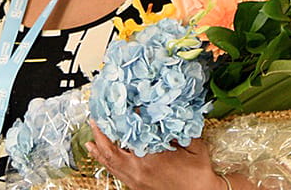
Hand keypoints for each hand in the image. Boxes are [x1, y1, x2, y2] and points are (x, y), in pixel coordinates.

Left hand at [87, 122, 227, 189]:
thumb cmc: (199, 173)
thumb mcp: (193, 145)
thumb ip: (179, 128)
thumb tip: (166, 111)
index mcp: (150, 159)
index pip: (129, 136)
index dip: (119, 122)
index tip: (116, 109)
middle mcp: (139, 171)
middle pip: (110, 152)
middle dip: (99, 136)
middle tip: (94, 122)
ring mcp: (136, 181)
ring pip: (111, 165)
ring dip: (99, 152)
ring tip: (90, 142)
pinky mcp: (137, 187)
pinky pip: (116, 174)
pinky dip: (108, 164)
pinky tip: (105, 158)